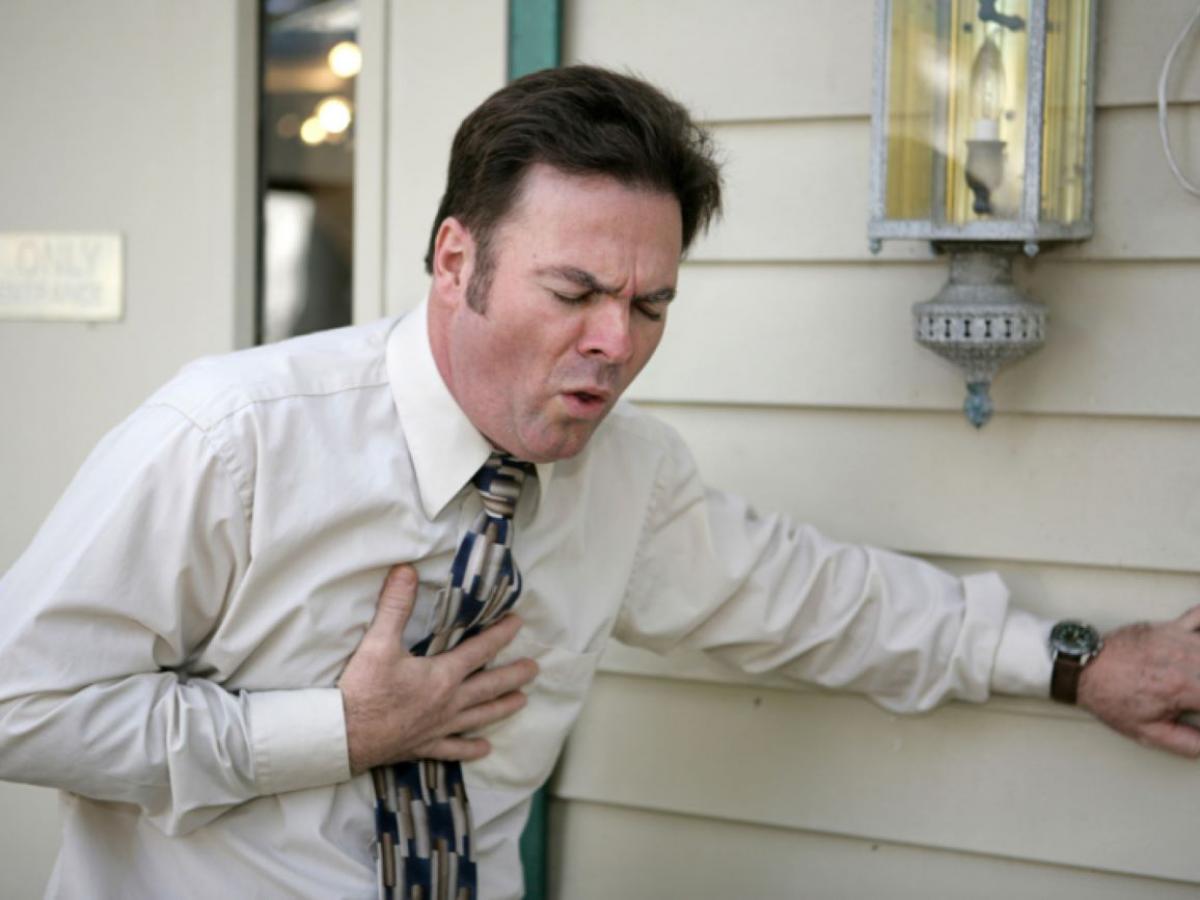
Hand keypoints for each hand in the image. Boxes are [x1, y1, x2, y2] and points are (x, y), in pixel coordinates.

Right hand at [338, 564, 537, 773]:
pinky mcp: (423, 746)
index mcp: (442, 676)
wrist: (342, 735)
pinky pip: (452, 749)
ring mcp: (437, 727)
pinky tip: (484, 749)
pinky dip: (469, 749)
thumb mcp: (378, 642)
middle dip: (513, 675)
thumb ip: (395, 605)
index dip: (501, 635)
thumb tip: (406, 570)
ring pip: (479, 717)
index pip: (480, 651)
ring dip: (502, 708)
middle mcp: (447, 703)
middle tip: (535, 668)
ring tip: (522, 702)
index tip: (518, 623)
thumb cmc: (362, 688)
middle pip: (489, 687)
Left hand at [1077, 605, 1199, 756]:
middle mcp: (1187, 660)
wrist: (1082, 667)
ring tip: (1197, 680)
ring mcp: (1178, 639)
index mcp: (1185, 688)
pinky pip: (1198, 615)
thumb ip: (1187, 743)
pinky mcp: (1168, 627)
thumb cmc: (1111, 698)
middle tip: (1196, 697)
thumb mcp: (1147, 732)